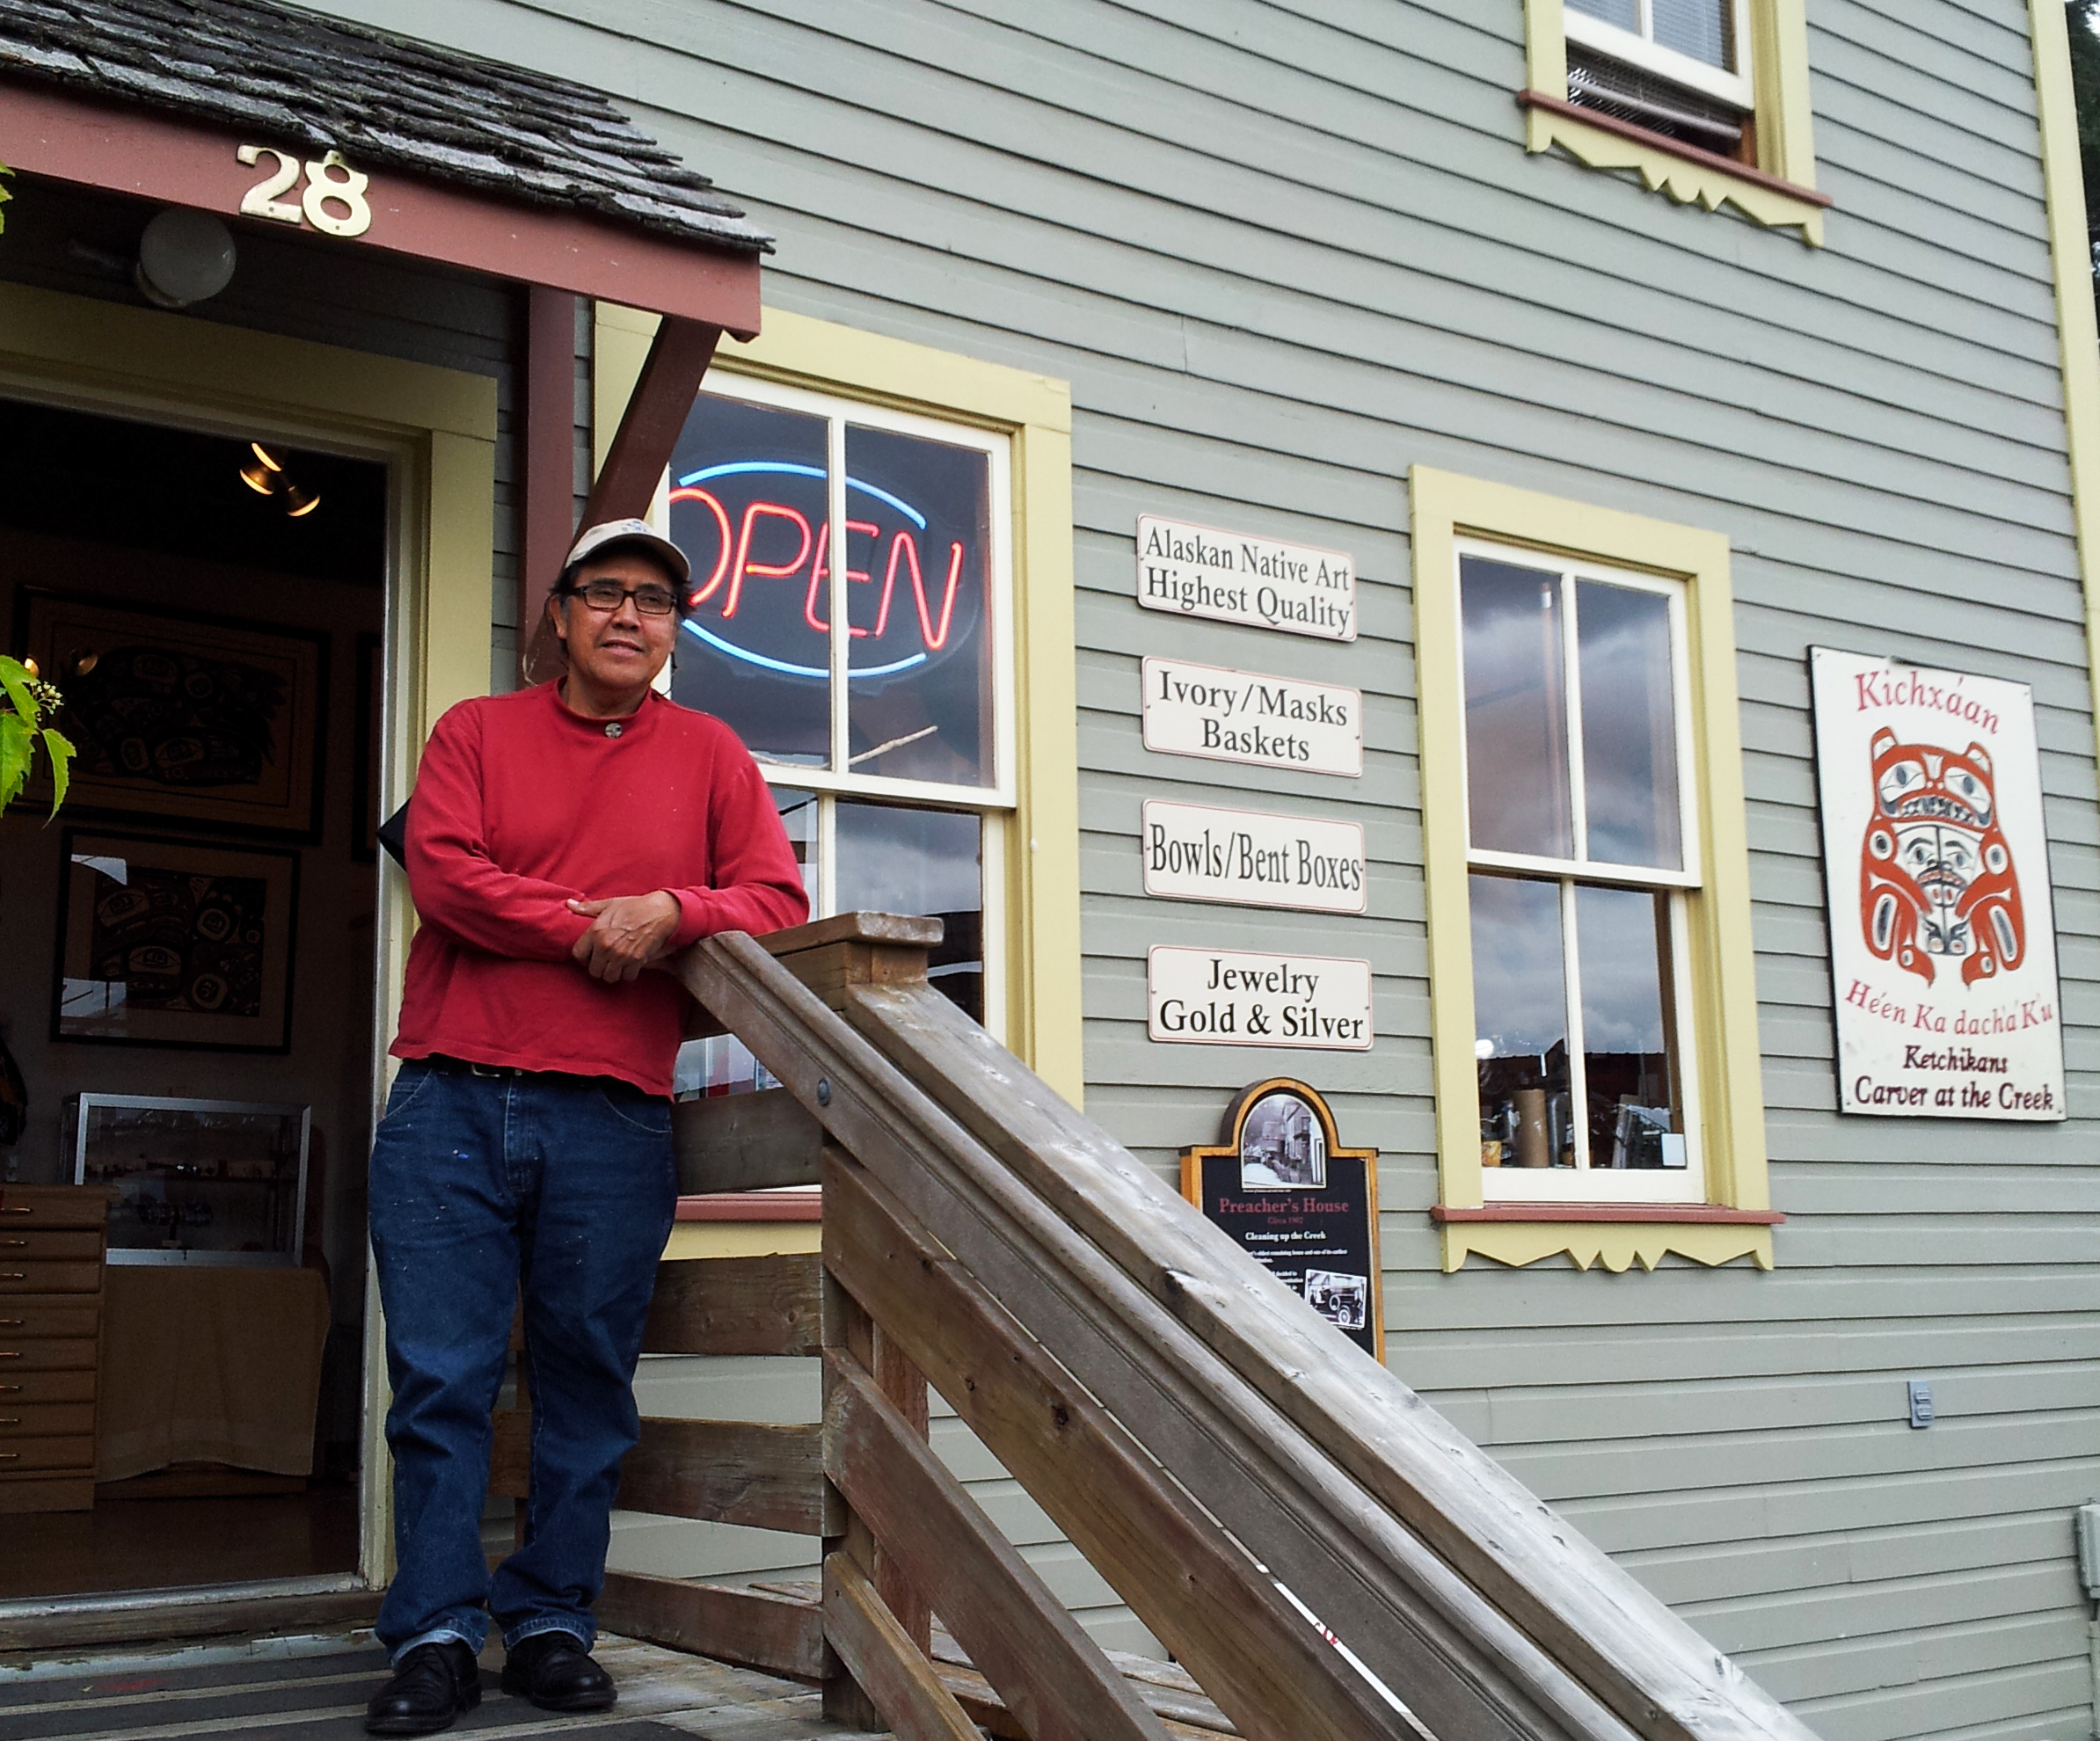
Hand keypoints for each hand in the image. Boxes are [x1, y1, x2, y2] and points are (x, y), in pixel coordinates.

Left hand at [566, 890, 680, 983]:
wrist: (660, 911)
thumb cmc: (634, 906)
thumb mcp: (609, 904)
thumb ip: (587, 908)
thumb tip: (569, 904)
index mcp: (596, 931)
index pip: (578, 955)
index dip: (583, 957)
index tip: (590, 955)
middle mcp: (606, 945)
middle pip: (594, 971)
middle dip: (599, 968)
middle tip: (605, 962)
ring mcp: (621, 955)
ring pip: (609, 977)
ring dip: (613, 973)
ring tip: (617, 965)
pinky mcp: (636, 961)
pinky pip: (627, 977)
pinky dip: (628, 974)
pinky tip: (630, 965)